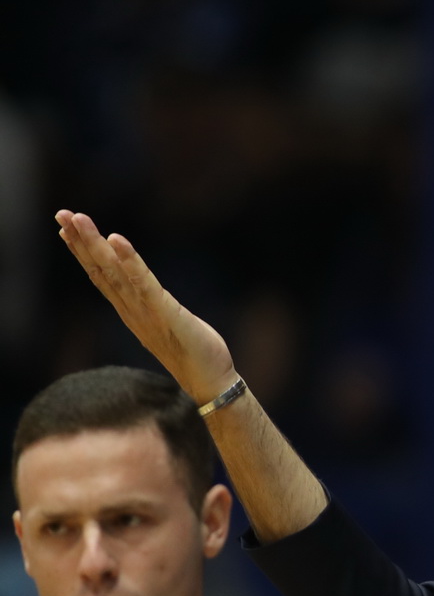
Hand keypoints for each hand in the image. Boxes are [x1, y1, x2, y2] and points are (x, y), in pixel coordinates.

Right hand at [53, 210, 236, 402]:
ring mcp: (145, 311)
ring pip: (114, 272)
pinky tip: (117, 240)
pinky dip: (130, 261)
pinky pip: (144, 283)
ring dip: (95, 244)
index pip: (101, 276)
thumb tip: (147, 293)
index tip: (66, 227)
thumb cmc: (193, 352)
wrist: (210, 382)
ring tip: (78, 219)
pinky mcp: (164, 312)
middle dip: (80, 241)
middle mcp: (131, 309)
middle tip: (61, 212)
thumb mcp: (165, 322)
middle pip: (100, 270)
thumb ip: (151, 306)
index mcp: (131, 310)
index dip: (82, 252)